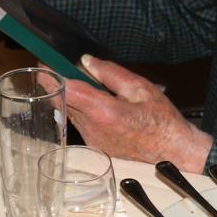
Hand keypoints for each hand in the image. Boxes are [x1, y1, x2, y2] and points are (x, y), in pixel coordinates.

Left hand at [65, 55, 212, 171]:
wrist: (175, 155)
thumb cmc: (162, 121)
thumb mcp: (141, 88)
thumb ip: (111, 73)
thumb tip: (86, 61)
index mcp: (103, 112)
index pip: (67, 91)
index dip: (51, 77)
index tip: (42, 64)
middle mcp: (92, 129)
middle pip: (64, 102)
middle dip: (57, 84)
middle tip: (53, 66)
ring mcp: (92, 141)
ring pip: (71, 113)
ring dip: (69, 97)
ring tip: (77, 80)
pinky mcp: (96, 148)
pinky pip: (81, 124)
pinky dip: (81, 110)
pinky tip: (92, 102)